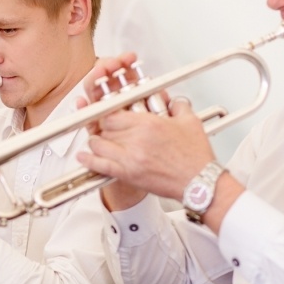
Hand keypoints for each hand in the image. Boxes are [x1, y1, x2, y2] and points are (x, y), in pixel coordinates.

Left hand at [77, 98, 215, 207]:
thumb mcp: (190, 122)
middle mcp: (136, 139)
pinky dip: (89, 160)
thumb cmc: (196, 157)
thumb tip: (172, 100)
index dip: (108, 112)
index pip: (114, 112)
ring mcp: (130, 157)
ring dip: (95, 141)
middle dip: (102, 127)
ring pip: (98, 143)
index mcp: (149, 123)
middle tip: (105, 129)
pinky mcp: (128, 173)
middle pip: (104, 127)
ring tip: (98, 141)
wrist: (200, 183)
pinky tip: (83, 156)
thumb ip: (178, 106)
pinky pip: (100, 165)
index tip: (109, 114)